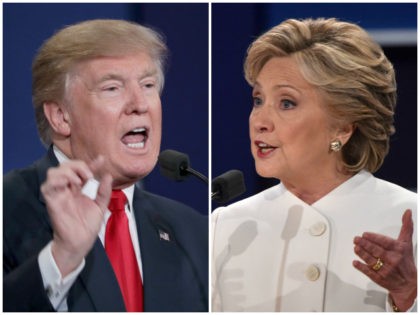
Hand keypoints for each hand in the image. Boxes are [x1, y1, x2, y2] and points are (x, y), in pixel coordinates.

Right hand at [41, 156, 111, 276]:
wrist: (81, 242)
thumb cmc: (88, 226)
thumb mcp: (100, 206)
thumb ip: (104, 191)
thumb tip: (108, 175)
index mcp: (77, 189)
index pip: (81, 170)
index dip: (91, 164)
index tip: (102, 160)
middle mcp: (66, 189)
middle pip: (64, 166)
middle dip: (78, 165)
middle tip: (89, 176)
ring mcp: (58, 194)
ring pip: (53, 172)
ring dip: (67, 171)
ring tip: (79, 180)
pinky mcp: (52, 202)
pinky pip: (46, 186)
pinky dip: (57, 180)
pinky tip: (70, 184)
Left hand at [353, 209, 416, 310]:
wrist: (410, 284)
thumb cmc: (406, 261)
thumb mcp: (407, 243)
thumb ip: (406, 227)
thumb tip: (407, 212)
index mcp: (398, 250)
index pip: (385, 242)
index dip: (374, 238)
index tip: (365, 234)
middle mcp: (392, 260)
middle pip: (377, 251)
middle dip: (365, 244)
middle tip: (356, 239)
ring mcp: (386, 270)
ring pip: (372, 260)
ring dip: (362, 254)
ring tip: (355, 247)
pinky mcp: (380, 279)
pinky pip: (370, 273)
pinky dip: (362, 268)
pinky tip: (355, 262)